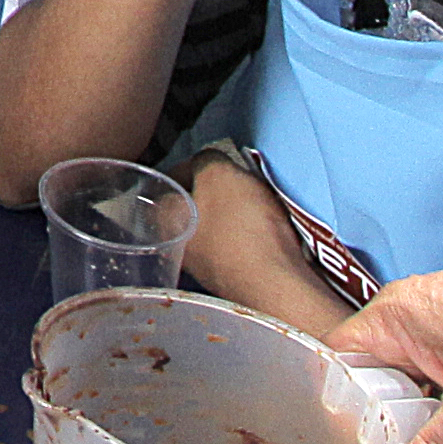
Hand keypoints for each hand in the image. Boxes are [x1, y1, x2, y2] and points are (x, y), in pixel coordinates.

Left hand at [181, 154, 353, 334]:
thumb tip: (207, 162)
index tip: (216, 162)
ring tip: (258, 203)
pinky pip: (239, 246)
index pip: (170, 180)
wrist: (278, 284)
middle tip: (238, 181)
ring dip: (236, 211)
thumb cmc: (242, 227)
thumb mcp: (219, 174)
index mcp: (164, 221)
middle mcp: (178, 248)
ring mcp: (207, 268)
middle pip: (195, 204)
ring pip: (218, 225)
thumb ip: (207, 158)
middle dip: (217, 189)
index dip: (194, 164)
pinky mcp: (235, 280)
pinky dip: (251, 234)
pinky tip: (268, 230)